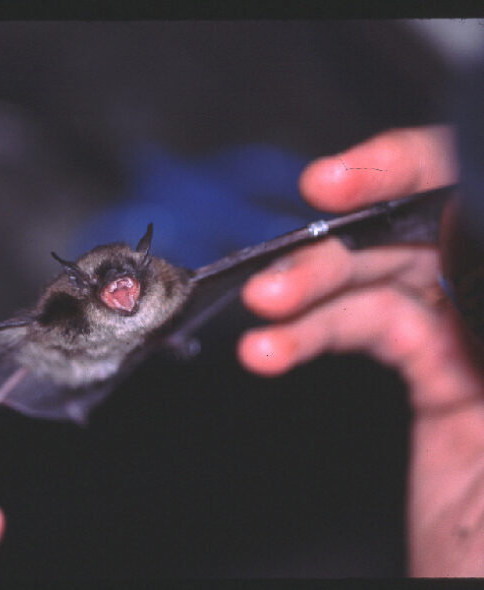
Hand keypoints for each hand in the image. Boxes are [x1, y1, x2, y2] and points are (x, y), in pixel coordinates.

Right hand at [237, 126, 483, 575]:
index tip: (354, 177)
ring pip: (390, 282)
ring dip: (315, 290)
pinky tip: (274, 348)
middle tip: (312, 206)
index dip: (422, 169)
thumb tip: (456, 220)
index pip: (478, 198)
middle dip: (362, 221)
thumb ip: (481, 317)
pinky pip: (373, 334)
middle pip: (433, 232)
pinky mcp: (438, 381)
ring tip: (266, 305)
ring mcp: (480, 346)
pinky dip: (313, 337)